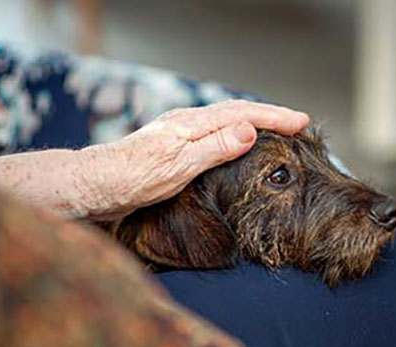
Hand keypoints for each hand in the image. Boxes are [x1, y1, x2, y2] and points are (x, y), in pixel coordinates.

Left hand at [79, 100, 308, 219]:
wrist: (93, 186)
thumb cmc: (133, 179)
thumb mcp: (180, 165)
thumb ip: (216, 147)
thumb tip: (251, 130)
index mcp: (192, 124)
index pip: (243, 115)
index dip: (275, 118)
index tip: (302, 122)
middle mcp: (186, 123)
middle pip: (236, 112)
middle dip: (269, 116)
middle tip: (297, 122)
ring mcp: (178, 134)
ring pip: (224, 122)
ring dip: (252, 122)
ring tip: (273, 129)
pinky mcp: (172, 148)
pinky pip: (213, 134)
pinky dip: (233, 134)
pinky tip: (233, 144)